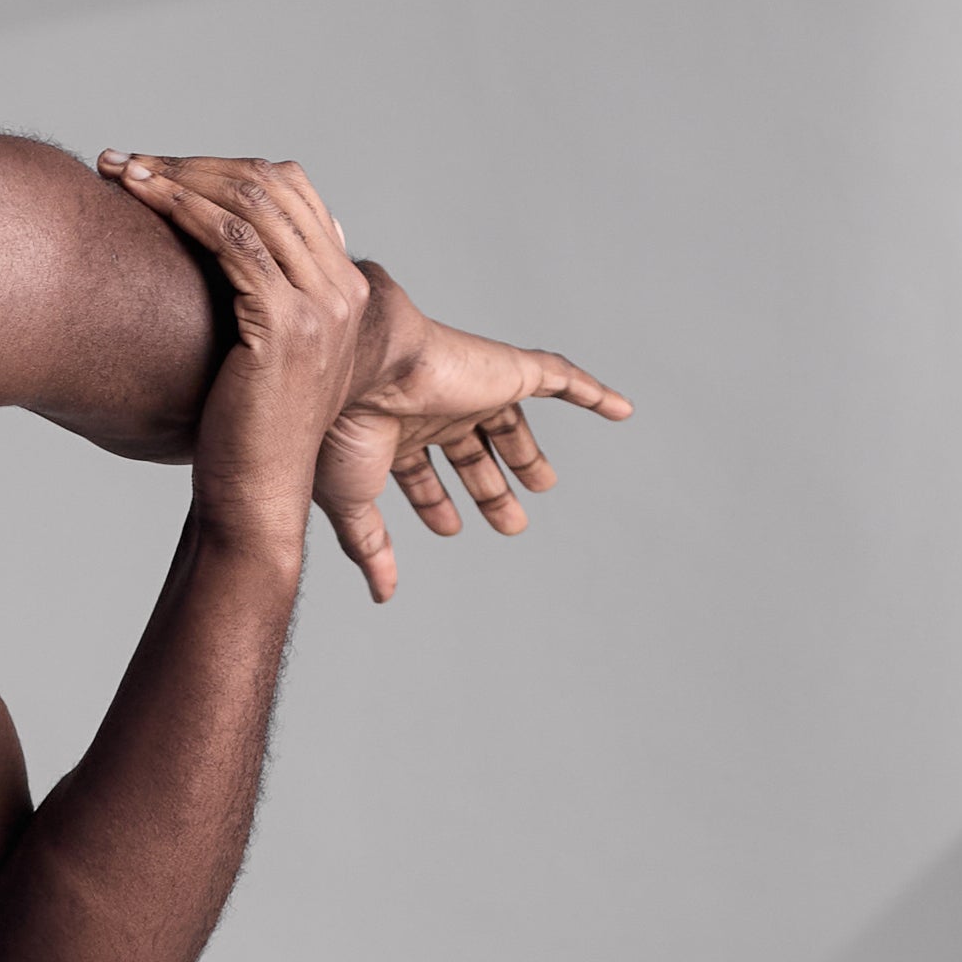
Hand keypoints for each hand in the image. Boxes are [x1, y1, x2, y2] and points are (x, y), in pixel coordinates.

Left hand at [95, 151, 370, 572]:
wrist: (254, 498)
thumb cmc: (241, 434)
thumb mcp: (263, 353)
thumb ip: (264, 297)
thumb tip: (219, 250)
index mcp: (346, 289)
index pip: (291, 189)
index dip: (220, 166)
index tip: (158, 169)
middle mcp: (344, 291)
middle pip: (270, 184)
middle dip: (191, 165)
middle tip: (128, 163)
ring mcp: (322, 306)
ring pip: (250, 202)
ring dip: (178, 177)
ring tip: (122, 172)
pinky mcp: (287, 325)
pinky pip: (233, 240)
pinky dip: (182, 209)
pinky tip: (140, 199)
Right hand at [318, 294, 630, 601]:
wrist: (358, 366)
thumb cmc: (340, 427)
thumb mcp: (353, 500)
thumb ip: (371, 547)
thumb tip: (383, 595)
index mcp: (394, 431)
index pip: (423, 472)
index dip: (436, 503)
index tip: (450, 529)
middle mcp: (433, 407)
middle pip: (471, 452)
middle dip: (489, 488)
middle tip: (512, 523)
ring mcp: (472, 387)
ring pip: (510, 423)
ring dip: (527, 455)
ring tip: (547, 485)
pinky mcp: (506, 370)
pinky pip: (561, 376)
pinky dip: (591, 391)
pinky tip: (622, 411)